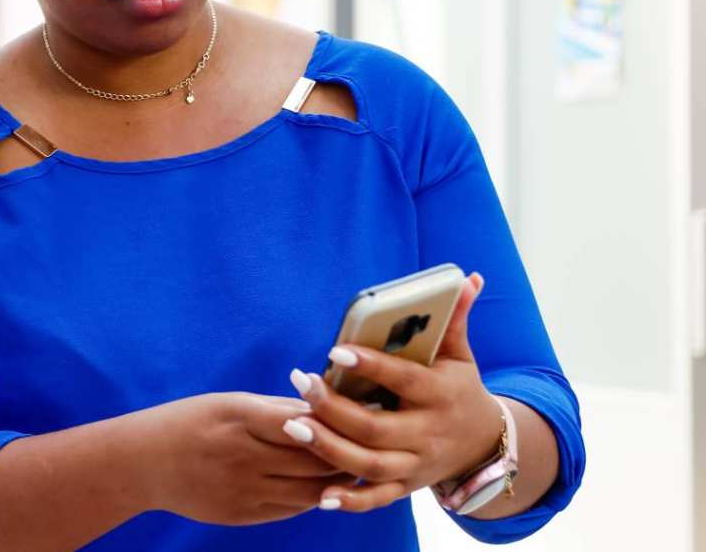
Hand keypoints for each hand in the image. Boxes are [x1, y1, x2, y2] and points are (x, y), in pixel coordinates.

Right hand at [140, 392, 348, 525]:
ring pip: (311, 489)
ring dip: (336, 479)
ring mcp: (243, 488)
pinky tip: (319, 485)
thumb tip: (326, 407)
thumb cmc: (190, 423)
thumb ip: (276, 408)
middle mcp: (243, 455)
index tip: (359, 415)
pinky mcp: (243, 513)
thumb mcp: (227, 403)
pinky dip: (312, 496)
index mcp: (239, 418)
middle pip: (315, 459)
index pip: (305, 421)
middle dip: (346, 452)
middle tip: (370, 443)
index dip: (337, 421)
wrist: (142, 463)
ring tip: (352, 466)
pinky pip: (293, 508)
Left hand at [282, 273, 503, 512]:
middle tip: (299, 383)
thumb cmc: (459, 388)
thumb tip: (467, 277)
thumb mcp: (461, 355)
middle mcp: (428, 433)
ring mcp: (415, 464)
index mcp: (441, 394)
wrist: (484, 443)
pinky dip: (350, 501)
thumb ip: (454, 318)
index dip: (371, 366)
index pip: (404, 380)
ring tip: (293, 426)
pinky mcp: (405, 487)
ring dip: (328, 449)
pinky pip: (376, 499)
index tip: (334, 351)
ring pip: (369, 465)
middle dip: (333, 409)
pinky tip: (319, 496)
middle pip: (376, 428)